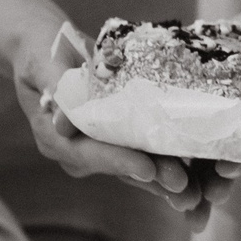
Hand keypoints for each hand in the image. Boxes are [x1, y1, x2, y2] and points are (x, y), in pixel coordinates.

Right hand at [12, 32, 214, 226]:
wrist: (47, 48)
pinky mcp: (118, 141)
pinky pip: (146, 156)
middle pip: (118, 168)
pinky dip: (170, 164)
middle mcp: (78, 152)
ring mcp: (100, 150)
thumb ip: (53, 84)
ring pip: (136, 168)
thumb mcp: (42, 61)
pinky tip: (199, 175)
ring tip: (199, 193)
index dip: (118, 160)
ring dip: (166, 179)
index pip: (89, 153)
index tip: (147, 169)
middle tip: (184, 186)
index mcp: (55, 139)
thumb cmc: (42, 49)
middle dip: (152, 177)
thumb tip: (61, 115)